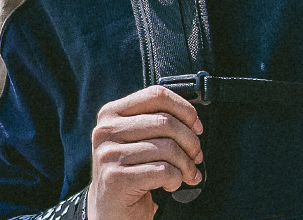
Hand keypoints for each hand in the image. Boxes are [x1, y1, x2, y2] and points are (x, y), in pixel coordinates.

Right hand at [87, 85, 203, 219]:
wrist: (108, 212)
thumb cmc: (128, 173)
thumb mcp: (135, 139)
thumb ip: (155, 121)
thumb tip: (192, 118)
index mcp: (112, 113)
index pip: (156, 95)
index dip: (183, 108)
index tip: (196, 125)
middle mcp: (106, 130)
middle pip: (165, 121)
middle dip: (190, 140)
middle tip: (196, 155)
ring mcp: (109, 154)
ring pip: (167, 147)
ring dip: (186, 163)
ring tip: (186, 172)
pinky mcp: (116, 179)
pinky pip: (163, 171)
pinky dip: (176, 179)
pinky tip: (171, 184)